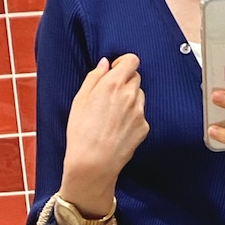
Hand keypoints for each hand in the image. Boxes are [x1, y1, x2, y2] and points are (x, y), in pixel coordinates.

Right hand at [62, 53, 148, 208]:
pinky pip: (141, 115)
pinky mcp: (144, 128)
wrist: (93, 163)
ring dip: (130, 99)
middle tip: (111, 96)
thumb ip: (95, 77)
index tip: (116, 70)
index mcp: (113, 84)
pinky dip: (133, 118)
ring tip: (114, 115)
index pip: (132, 60)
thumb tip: (105, 64)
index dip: (124, 63)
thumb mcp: (80, 100)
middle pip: (136, 78)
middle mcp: (130, 95)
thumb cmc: (81, 132)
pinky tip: (119, 129)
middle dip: (125, 82)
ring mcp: (139, 112)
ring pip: (139, 96)